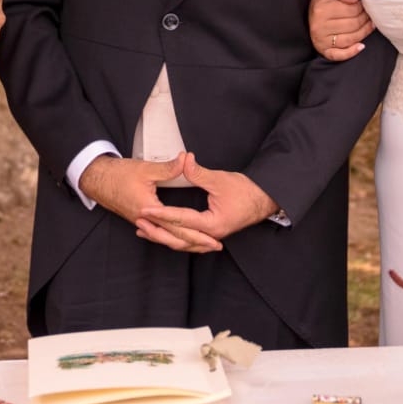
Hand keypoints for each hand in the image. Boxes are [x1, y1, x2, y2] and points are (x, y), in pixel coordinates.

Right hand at [80, 155, 204, 244]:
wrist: (97, 179)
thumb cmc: (118, 174)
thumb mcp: (146, 169)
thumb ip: (169, 168)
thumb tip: (186, 160)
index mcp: (149, 210)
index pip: (178, 227)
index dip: (197, 234)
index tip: (213, 238)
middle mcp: (146, 221)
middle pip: (175, 238)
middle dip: (196, 244)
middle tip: (216, 247)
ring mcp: (142, 222)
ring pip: (168, 239)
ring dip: (186, 243)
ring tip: (204, 246)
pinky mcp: (140, 220)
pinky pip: (160, 234)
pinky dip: (173, 238)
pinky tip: (180, 240)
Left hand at [136, 152, 279, 252]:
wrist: (264, 200)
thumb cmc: (246, 191)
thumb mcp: (220, 179)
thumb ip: (199, 173)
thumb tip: (184, 160)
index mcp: (213, 224)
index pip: (181, 220)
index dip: (161, 213)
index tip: (145, 209)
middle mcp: (211, 235)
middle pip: (178, 237)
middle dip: (157, 230)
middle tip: (139, 220)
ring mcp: (211, 237)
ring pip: (182, 242)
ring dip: (162, 236)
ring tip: (143, 230)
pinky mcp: (210, 234)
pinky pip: (188, 240)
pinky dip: (174, 237)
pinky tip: (163, 233)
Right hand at [308, 0, 372, 60]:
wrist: (311, 13)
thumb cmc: (325, 0)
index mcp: (321, 10)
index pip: (352, 10)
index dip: (362, 7)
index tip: (365, 5)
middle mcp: (319, 27)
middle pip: (353, 25)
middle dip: (365, 19)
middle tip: (369, 15)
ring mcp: (321, 40)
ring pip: (350, 39)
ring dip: (364, 33)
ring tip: (370, 25)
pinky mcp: (323, 50)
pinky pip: (339, 55)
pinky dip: (352, 52)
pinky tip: (361, 46)